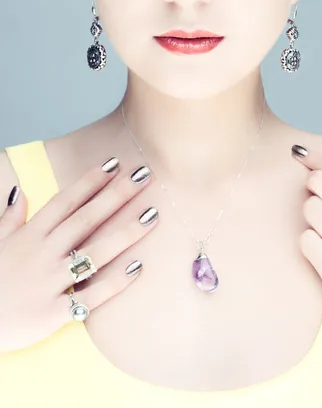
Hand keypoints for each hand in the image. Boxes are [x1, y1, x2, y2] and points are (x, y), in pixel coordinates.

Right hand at [0, 158, 157, 352]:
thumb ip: (10, 217)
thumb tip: (20, 191)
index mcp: (30, 235)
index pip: (66, 201)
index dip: (91, 181)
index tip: (114, 164)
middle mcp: (44, 253)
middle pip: (86, 219)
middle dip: (116, 195)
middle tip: (143, 176)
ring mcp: (50, 282)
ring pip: (94, 252)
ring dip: (125, 233)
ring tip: (152, 215)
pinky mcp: (54, 312)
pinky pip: (91, 296)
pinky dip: (115, 283)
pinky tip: (138, 267)